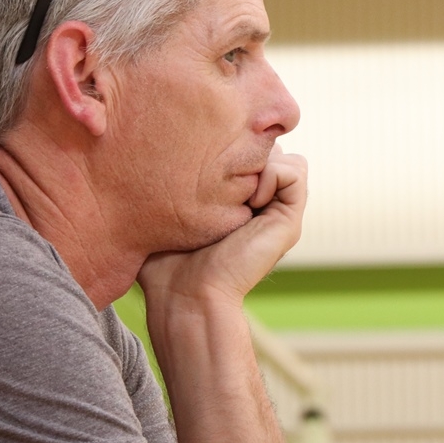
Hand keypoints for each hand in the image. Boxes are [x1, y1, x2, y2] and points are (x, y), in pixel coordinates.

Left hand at [138, 146, 306, 310]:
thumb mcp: (163, 213)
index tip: (197, 164)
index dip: (225, 146)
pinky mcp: (288, 221)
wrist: (186, 296)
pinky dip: (273, 173)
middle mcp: (259, 204)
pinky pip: (296, 170)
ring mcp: (276, 212)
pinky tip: (249, 200)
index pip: (243, 149)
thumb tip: (147, 152)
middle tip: (216, 174)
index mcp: (234, 202)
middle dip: (244, 149)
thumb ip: (167, 183)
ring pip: (286, 155)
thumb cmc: (163, 264)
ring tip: (233, 191)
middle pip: (266, 148)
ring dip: (260, 161)